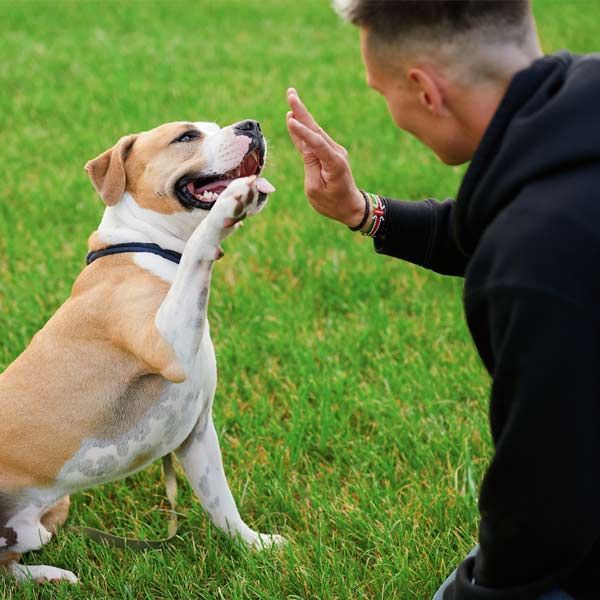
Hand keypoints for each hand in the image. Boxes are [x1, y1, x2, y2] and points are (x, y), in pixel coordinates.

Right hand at [286, 88, 364, 227]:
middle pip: (315, 129)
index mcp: (334, 163)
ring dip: (302, 116)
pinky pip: (315, 140)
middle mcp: (336, 153)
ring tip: (292, 99)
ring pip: (315, 132)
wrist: (350, 207)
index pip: (315, 143)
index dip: (301, 131)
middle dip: (302, 111)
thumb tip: (305, 146)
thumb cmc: (332, 203)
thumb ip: (310, 166)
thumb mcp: (315, 189)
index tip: (289, 119)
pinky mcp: (330, 154)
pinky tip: (295, 119)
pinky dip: (304, 129)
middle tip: (291, 93)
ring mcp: (334, 152)